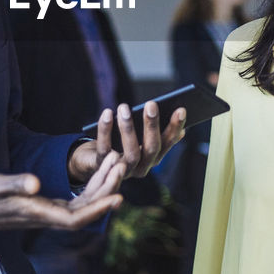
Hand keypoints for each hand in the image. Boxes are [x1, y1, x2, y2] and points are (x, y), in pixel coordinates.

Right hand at [0, 151, 124, 234]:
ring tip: (115, 161)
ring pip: (82, 204)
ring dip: (101, 185)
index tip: (118, 197)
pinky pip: (73, 200)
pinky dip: (89, 186)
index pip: (76, 219)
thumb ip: (15, 184)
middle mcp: (46, 216)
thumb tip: (35, 183)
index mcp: (38, 214)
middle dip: (107, 189)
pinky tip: (98, 171)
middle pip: (86, 210)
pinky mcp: (42, 206)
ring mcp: (45, 212)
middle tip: (122, 164)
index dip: (99, 209)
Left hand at [69, 101, 186, 181]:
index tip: (181, 109)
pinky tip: (107, 113)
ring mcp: (122, 169)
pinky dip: (105, 130)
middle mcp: (141, 167)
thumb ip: (155, 130)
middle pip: (151, 149)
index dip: (175, 127)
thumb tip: (179, 118)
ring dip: (128, 128)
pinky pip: (105, 149)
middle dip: (152, 126)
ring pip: (130, 152)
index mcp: (153, 158)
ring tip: (124, 107)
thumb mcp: (138, 136)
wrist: (92, 158)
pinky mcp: (102, 166)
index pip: (168, 143)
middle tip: (151, 104)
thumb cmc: (119, 141)